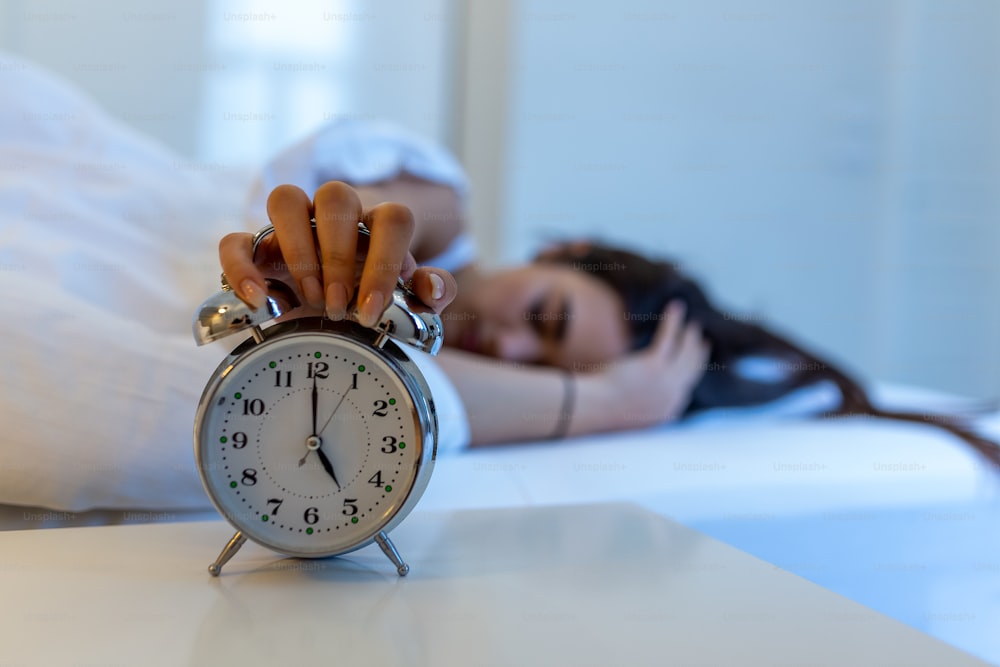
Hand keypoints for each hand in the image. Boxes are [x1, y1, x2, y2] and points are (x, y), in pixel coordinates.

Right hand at [218, 181, 457, 325]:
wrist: (330, 320)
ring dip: (297, 249)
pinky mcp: (255, 249)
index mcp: (378, 225)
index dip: (386, 263)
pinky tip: (257, 299)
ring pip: (285, 199)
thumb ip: (428, 294)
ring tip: (308, 297)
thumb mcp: (406, 305)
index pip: (393, 218)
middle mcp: (334, 217)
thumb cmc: (370, 302)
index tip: (372, 310)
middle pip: (337, 197)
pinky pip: (236, 240)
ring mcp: (292, 227)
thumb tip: (433, 287)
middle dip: (339, 255)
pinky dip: (241, 267)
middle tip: (337, 305)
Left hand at [589, 300, 710, 429]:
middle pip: (693, 370)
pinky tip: (675, 307)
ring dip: (690, 336)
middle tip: (701, 340)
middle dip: (698, 353)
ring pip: (686, 353)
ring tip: (691, 324)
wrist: (594, 408)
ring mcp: (666, 382)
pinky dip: (673, 321)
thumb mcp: (629, 409)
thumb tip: (639, 389)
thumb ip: (643, 401)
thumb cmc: (602, 408)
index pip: (687, 389)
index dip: (691, 372)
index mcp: (666, 412)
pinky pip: (669, 338)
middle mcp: (672, 397)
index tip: (693, 361)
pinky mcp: (654, 365)